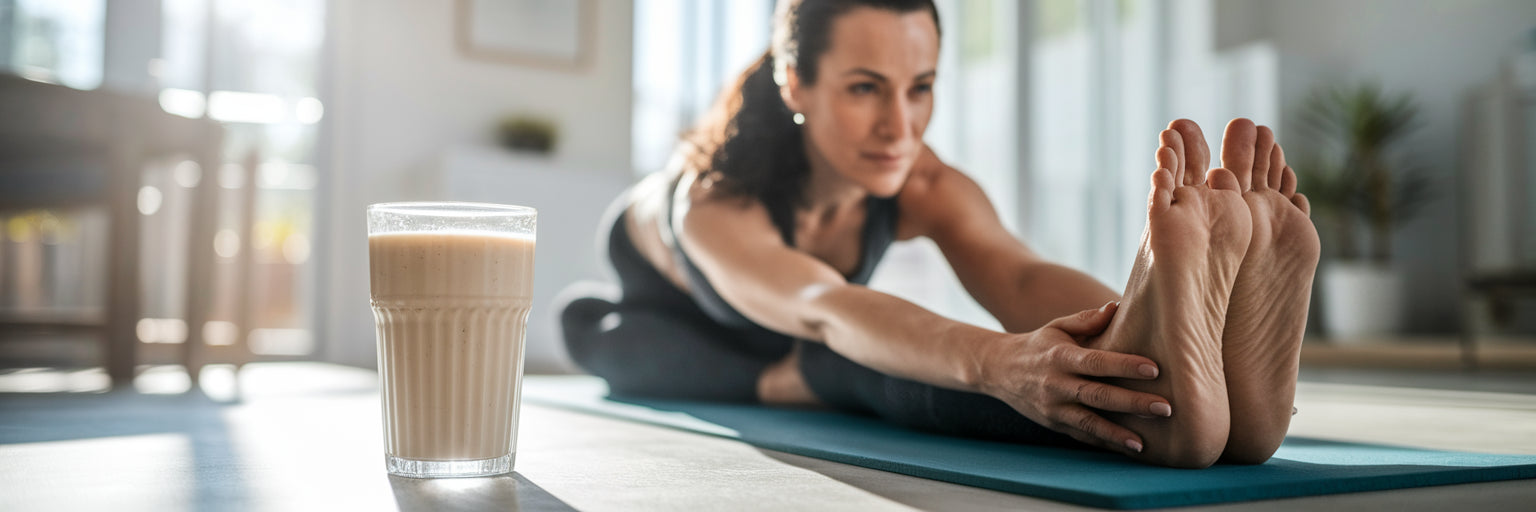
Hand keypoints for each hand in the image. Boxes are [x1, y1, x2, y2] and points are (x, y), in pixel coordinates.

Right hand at [974, 302, 1169, 454]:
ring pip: (1089, 423)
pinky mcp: (1054, 424)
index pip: (1096, 362)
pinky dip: (1106, 443)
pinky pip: (1083, 436)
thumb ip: (1087, 319)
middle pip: (1098, 396)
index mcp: (1060, 356)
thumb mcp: (1058, 327)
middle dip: (1133, 403)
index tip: (1154, 369)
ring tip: (1145, 441)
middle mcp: (1056, 384)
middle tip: (1164, 407)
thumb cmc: (1038, 345)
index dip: (1124, 365)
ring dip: (1118, 433)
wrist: (998, 370)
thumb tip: (1118, 307)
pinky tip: (1130, 447)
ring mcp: (1053, 408)